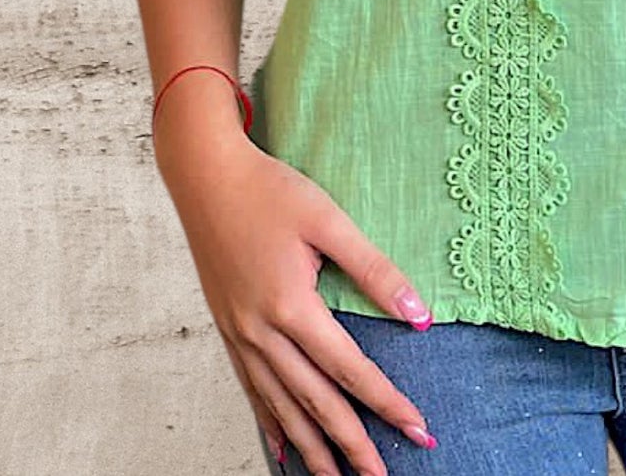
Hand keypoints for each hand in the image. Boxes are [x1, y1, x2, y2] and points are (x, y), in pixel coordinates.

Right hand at [158, 128, 438, 475]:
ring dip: (312, 447)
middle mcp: (261, 332)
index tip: (418, 430)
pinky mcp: (227, 328)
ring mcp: (239, 335)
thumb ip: (374, 270)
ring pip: (280, 406)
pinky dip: (271, 424)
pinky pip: (252, 390)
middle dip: (352, 444)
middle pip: (314, 403)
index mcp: (291, 307)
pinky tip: (284, 449)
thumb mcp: (329, 220)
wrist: (206, 177)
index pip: (349, 369)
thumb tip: (420, 316)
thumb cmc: (270, 190)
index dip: (386, 403)